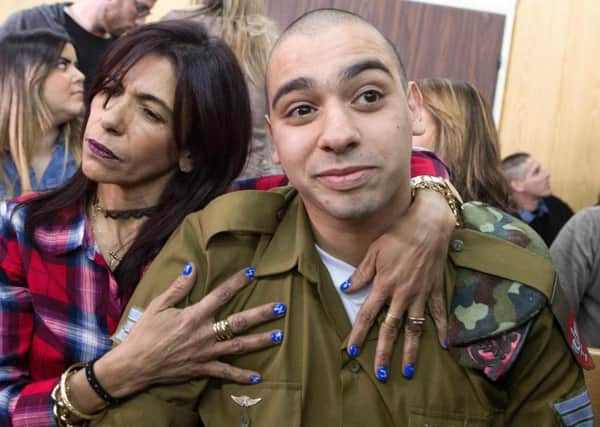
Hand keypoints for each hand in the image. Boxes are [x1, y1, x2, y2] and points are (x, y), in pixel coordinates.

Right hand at [94, 264, 284, 397]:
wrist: (134, 365)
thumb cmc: (144, 333)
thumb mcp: (158, 306)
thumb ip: (178, 288)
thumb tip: (192, 267)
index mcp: (194, 315)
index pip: (221, 295)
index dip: (237, 282)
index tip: (252, 272)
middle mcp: (204, 333)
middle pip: (239, 322)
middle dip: (261, 314)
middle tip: (281, 307)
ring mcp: (205, 352)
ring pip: (238, 346)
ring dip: (260, 341)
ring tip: (279, 336)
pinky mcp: (202, 368)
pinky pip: (225, 372)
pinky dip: (241, 376)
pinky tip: (258, 377)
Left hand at [344, 190, 454, 380]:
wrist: (428, 225)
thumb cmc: (397, 235)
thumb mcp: (373, 251)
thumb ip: (361, 274)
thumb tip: (346, 289)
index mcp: (383, 285)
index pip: (367, 315)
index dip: (358, 333)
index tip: (351, 350)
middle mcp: (402, 294)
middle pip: (390, 329)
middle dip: (384, 353)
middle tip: (381, 374)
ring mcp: (420, 294)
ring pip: (414, 328)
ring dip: (411, 351)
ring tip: (408, 370)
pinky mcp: (435, 289)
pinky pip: (438, 313)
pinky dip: (441, 329)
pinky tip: (443, 345)